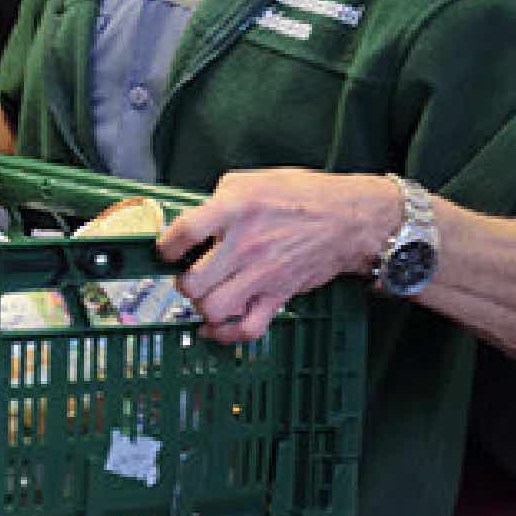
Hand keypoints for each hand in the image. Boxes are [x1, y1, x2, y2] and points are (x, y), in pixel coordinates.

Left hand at [157, 168, 402, 343]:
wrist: (349, 219)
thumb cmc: (302, 197)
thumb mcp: (252, 181)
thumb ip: (217, 198)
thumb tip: (191, 217)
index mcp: (235, 210)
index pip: (184, 233)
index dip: (166, 245)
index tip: (166, 250)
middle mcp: (245, 245)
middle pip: (192, 282)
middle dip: (182, 282)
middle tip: (188, 275)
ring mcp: (262, 274)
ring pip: (213, 309)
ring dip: (201, 306)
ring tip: (205, 294)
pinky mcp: (278, 295)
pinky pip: (246, 328)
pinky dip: (225, 335)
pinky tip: (213, 327)